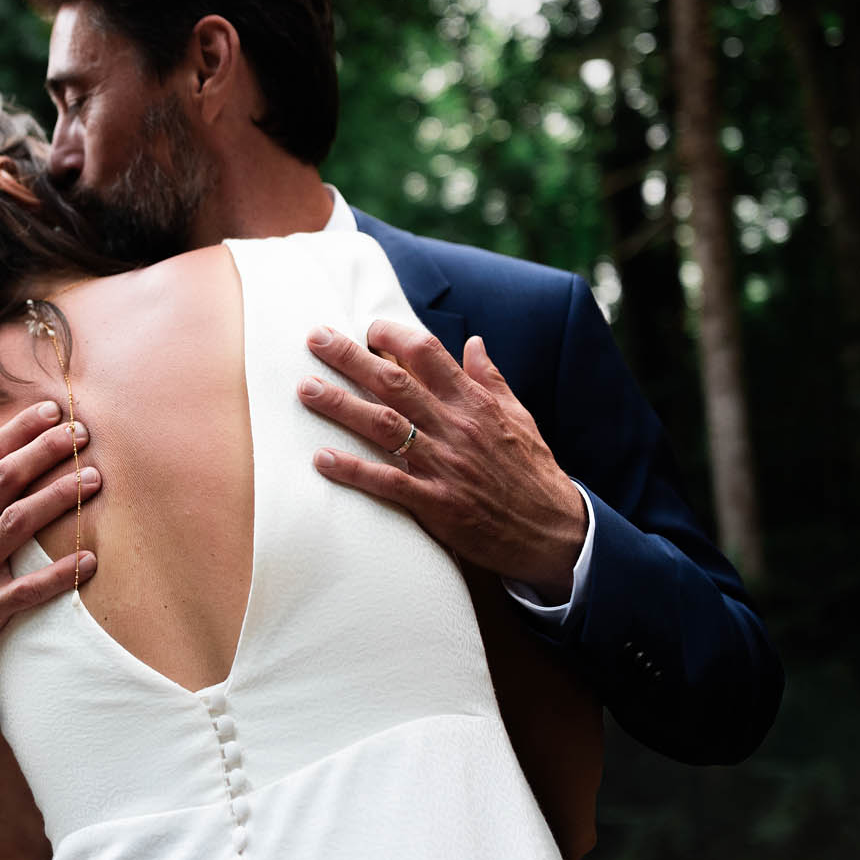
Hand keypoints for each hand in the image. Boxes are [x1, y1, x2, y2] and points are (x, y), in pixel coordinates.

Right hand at [0, 402, 99, 689]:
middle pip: (6, 481)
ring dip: (58, 498)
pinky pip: (26, 591)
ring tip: (94, 478)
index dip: (18, 431)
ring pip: (18, 524)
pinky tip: (88, 560)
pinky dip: (57, 576)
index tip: (50, 411)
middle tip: (81, 433)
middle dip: (45, 452)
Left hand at [297, 321, 584, 602]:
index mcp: (475, 402)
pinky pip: (387, 482)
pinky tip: (321, 459)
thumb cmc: (533, 471)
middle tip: (315, 339)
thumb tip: (473, 342)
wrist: (553, 531)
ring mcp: (445, 464)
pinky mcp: (437, 503)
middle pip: (394, 382)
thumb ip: (491, 378)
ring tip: (306, 390)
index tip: (366, 328)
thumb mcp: (519, 416)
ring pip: (384, 426)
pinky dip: (353, 470)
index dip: (393, 335)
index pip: (428, 353)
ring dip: (342, 405)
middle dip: (351, 357)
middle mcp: (456, 426)